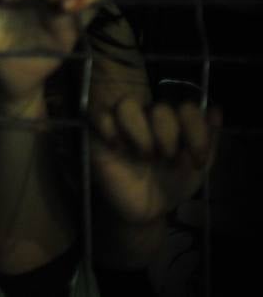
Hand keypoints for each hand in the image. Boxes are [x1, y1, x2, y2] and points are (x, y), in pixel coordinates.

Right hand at [91, 97, 221, 224]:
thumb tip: (216, 111)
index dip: (196, 132)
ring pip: (128, 105)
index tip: (196, 161)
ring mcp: (122, 123)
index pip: (188, 107)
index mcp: (174, 121)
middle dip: (169, 136)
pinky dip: (110, 129)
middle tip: (167, 159)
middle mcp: (149, 117)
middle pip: (160, 108)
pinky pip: (99, 115)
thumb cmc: (173, 184)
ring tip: (145, 155)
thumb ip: (209, 140)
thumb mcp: (198, 166)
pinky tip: (118, 148)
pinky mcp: (98, 134)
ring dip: (141, 132)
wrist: (147, 210)